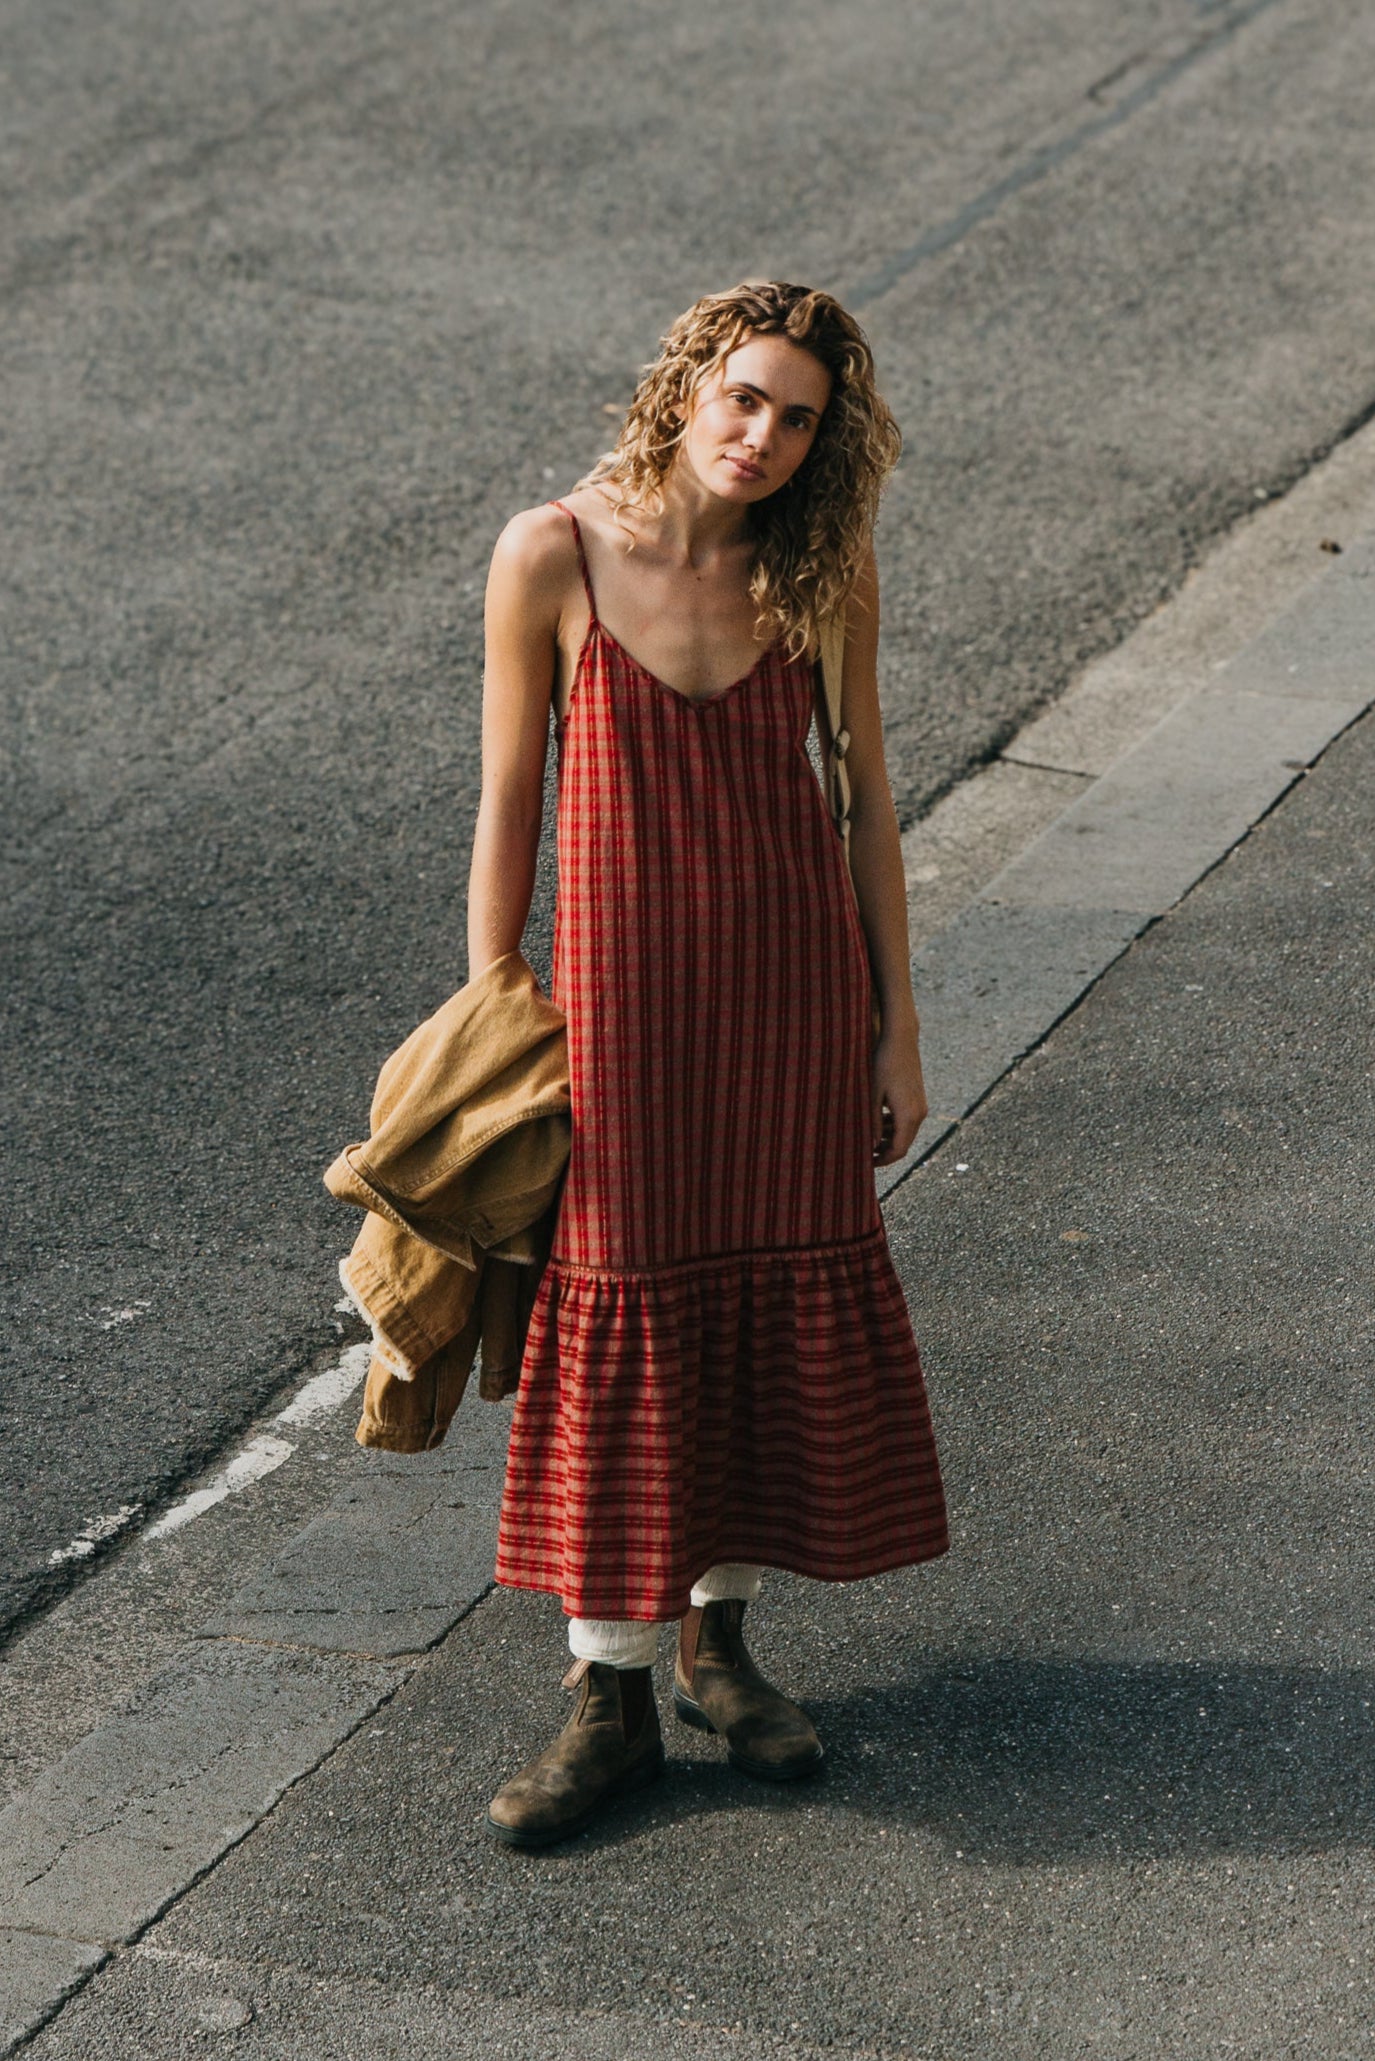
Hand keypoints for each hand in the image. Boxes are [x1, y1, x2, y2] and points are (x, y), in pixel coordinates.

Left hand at [870, 1017, 927, 1167]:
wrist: (900, 1040)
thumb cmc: (882, 1064)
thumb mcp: (872, 1095)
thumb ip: (872, 1122)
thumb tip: (871, 1146)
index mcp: (908, 1116)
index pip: (898, 1150)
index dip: (882, 1160)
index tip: (866, 1163)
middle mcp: (919, 1113)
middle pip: (903, 1145)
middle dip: (885, 1152)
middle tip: (863, 1154)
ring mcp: (920, 1106)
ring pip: (905, 1133)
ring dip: (888, 1139)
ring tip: (867, 1138)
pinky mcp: (918, 1098)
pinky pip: (907, 1121)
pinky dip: (893, 1126)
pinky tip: (876, 1121)